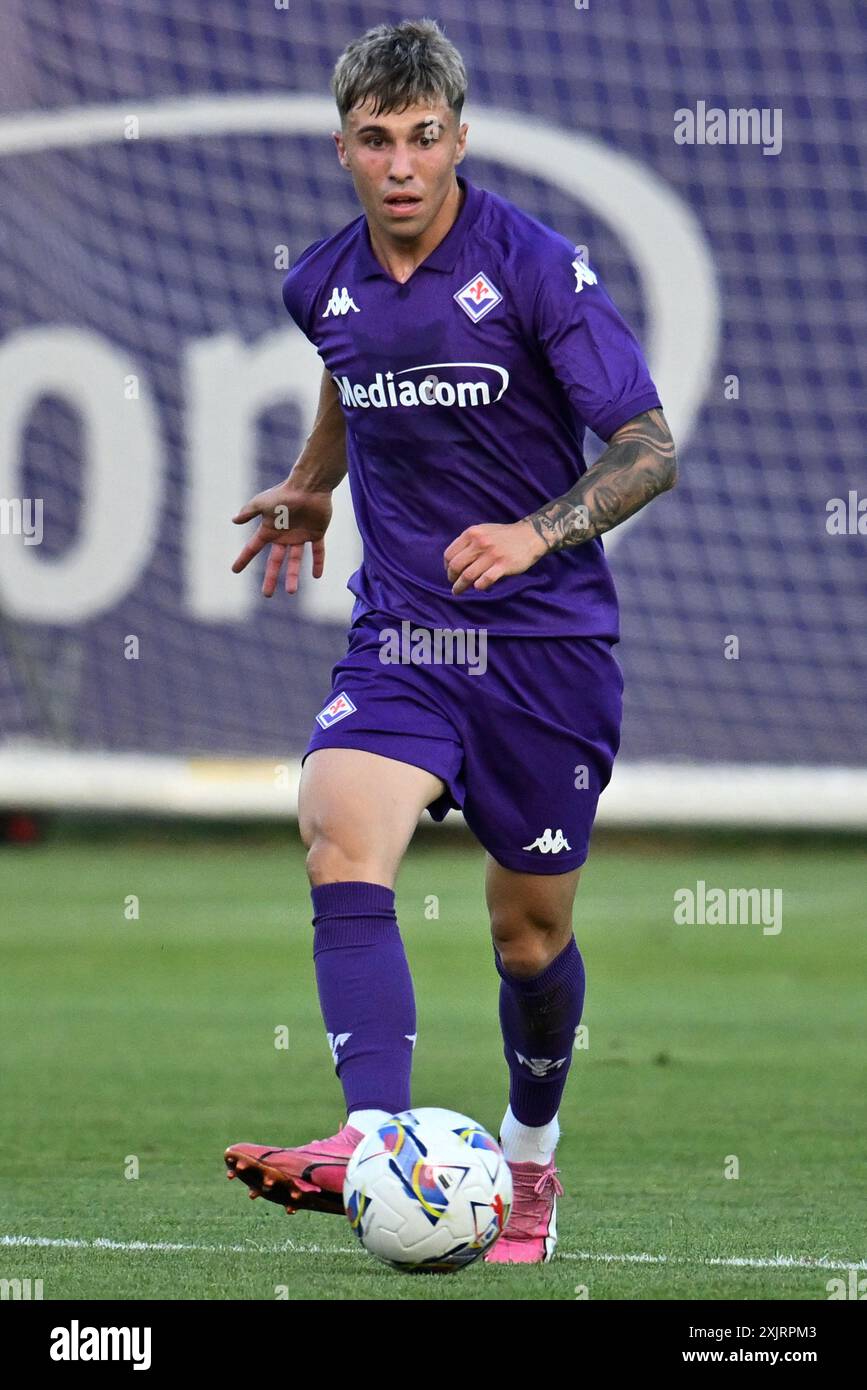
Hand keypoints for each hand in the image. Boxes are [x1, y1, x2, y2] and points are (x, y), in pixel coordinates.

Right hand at [232, 479, 332, 596]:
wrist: (308, 486)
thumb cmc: (284, 493)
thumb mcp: (261, 502)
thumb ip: (248, 512)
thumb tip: (233, 520)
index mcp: (269, 530)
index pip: (253, 548)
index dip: (244, 559)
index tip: (235, 570)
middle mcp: (283, 535)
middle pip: (275, 561)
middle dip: (270, 578)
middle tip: (267, 595)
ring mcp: (300, 535)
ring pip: (295, 560)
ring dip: (293, 576)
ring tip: (291, 592)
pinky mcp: (316, 533)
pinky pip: (317, 551)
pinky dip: (318, 562)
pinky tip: (316, 576)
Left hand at [443, 520, 547, 595]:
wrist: (530, 536)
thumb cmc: (504, 536)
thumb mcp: (483, 531)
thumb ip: (469, 542)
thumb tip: (453, 562)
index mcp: (472, 533)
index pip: (449, 554)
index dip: (447, 567)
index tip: (450, 573)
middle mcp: (480, 542)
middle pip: (456, 566)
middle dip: (452, 578)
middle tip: (454, 584)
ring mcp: (492, 554)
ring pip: (467, 575)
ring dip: (460, 586)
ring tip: (458, 591)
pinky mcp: (503, 565)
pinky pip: (485, 580)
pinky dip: (479, 586)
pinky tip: (478, 587)